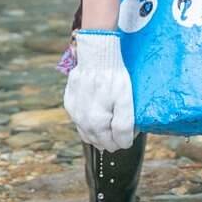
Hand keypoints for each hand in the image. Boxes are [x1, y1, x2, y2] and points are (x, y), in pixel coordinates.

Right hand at [63, 31, 134, 151]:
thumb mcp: (125, 102)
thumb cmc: (113, 77)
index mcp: (96, 124)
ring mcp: (74, 113)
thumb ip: (124, 126)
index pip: (115, 145)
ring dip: (100, 132)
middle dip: (113, 137)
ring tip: (110, 119)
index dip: (126, 139)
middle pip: (100, 142)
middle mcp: (82, 122)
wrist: (96, 56)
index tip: (131, 127)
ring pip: (88, 134)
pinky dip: (89, 120)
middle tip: (122, 121)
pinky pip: (80, 120)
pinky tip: (97, 110)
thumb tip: (123, 143)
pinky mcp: (70, 103)